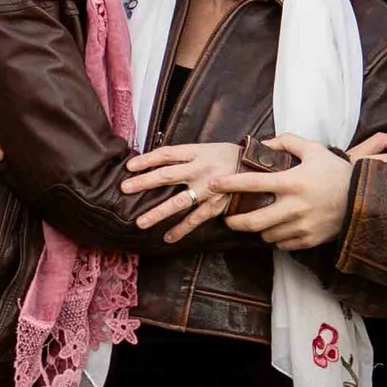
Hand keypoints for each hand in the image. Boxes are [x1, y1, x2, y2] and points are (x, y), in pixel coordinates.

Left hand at [124, 138, 247, 236]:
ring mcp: (209, 189)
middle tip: (124, 189)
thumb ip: (187, 156)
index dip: (147, 160)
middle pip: (167, 175)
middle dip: (144, 182)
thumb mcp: (209, 148)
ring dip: (158, 213)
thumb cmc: (231, 157)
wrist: (261, 168)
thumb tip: (160, 163)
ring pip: (179, 202)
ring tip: (141, 223)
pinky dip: (182, 230)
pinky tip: (168, 238)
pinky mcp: (217, 205)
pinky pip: (196, 219)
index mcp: (197, 152)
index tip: (129, 167)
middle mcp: (201, 170)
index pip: (166, 154)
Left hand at [227, 137, 353, 251]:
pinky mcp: (309, 240)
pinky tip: (279, 229)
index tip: (213, 184)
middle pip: (253, 222)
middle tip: (229, 218)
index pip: (252, 184)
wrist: (364, 199)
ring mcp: (301, 227)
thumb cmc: (336, 172)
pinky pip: (282, 245)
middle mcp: (294, 207)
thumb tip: (263, 144)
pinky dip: (276, 238)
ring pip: (266, 236)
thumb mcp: (314, 150)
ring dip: (258, 230)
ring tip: (259, 222)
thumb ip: (287, 142)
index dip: (229, 184)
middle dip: (235, 222)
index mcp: (292, 182)